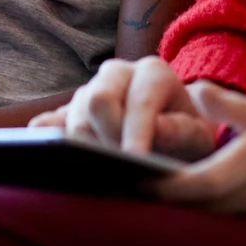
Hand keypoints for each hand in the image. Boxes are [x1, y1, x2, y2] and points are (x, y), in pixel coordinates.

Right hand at [28, 56, 219, 161]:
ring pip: (74, 114)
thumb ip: (183, 132)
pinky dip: (47, 138)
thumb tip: (158, 131)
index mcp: (153, 73)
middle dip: (106, 136)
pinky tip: (46, 156)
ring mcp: (90, 90)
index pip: (139, 100)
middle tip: (117, 168)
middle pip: (98, 99)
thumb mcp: (199, 138)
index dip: (136, 130)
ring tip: (94, 173)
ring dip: (83, 146)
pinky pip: (50, 122)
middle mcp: (118, 73)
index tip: (135, 159)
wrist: (175, 138)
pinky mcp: (69, 111)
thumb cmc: (188, 139)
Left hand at [156, 83, 245, 242]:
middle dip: (174, 205)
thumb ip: (235, 108)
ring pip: (226, 226)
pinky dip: (226, 232)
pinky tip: (206, 224)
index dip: (171, 187)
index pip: (208, 180)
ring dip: (196, 220)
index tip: (141, 183)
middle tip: (137, 195)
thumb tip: (193, 89)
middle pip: (210, 208)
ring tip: (163, 208)